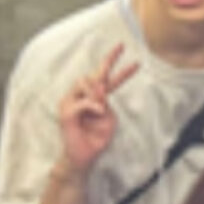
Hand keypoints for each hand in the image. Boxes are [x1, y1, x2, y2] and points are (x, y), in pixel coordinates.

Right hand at [55, 44, 138, 174]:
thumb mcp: (109, 120)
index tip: (136, 62)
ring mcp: (71, 103)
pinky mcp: (66, 112)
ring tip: (100, 108)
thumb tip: (99, 90)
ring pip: (84, 82)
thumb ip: (106, 104)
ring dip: (96, 93)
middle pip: (94, 74)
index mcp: (95, 99)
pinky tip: (98, 111)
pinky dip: (92, 106)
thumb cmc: (96, 139)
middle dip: (109, 60)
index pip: (108, 81)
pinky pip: (83, 102)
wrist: (84, 157)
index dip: (121, 70)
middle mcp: (81, 97)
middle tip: (121, 46)